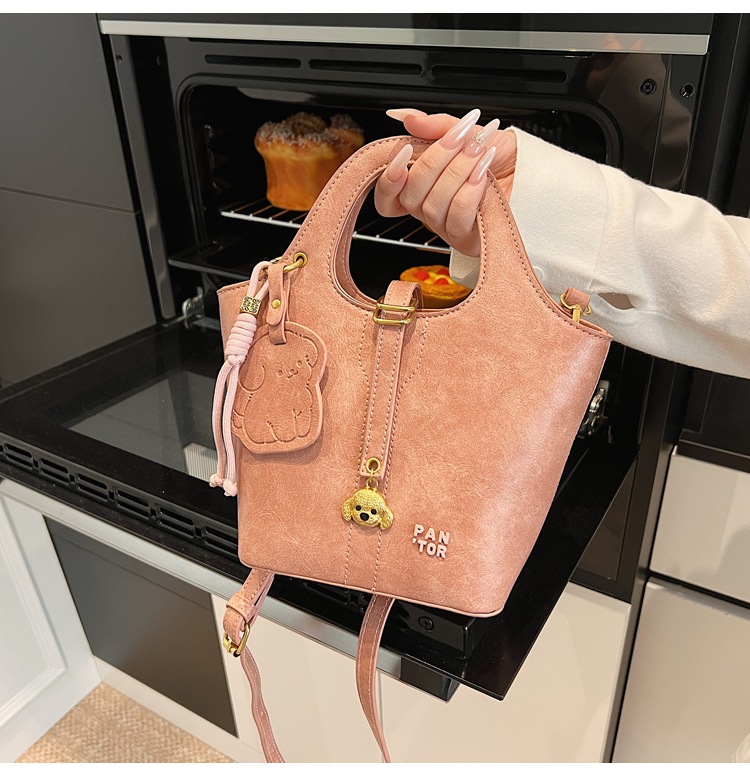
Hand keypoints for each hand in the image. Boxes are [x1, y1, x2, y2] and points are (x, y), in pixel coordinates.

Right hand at [374, 108, 516, 256]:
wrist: (536, 175)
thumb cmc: (505, 159)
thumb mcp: (469, 132)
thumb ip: (436, 125)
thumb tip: (405, 116)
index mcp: (423, 187)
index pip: (389, 195)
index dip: (389, 178)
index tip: (405, 151)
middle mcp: (430, 209)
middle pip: (411, 195)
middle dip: (435, 159)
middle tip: (460, 137)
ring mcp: (447, 226)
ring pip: (434, 204)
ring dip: (457, 171)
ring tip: (479, 150)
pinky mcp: (467, 238)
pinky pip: (458, 215)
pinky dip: (470, 190)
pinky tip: (483, 173)